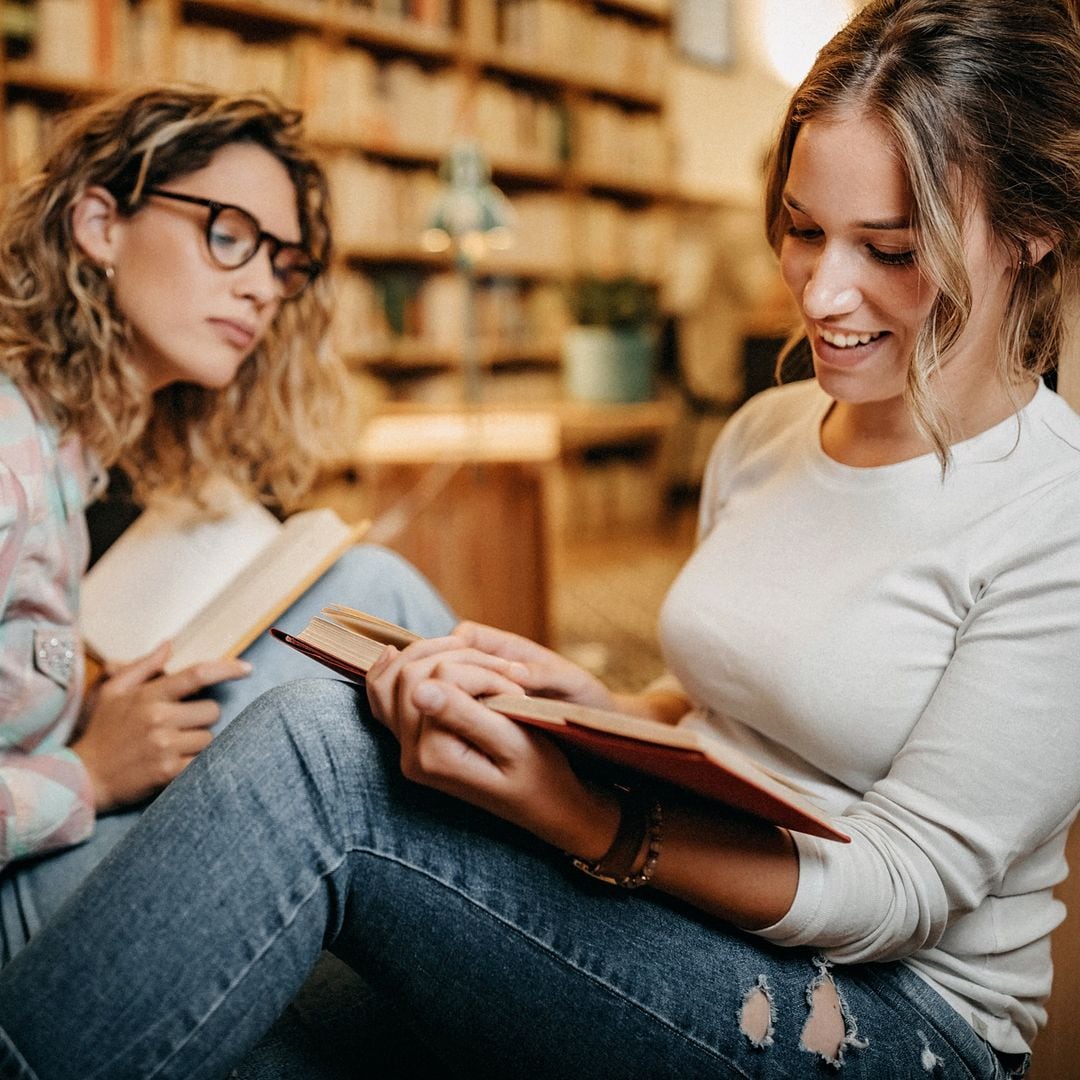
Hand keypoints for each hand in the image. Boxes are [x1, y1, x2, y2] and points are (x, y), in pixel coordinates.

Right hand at [72, 642, 250, 812]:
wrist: (84, 777)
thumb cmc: (103, 732)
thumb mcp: (114, 692)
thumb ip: (144, 667)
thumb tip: (169, 644)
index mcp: (149, 695)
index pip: (197, 674)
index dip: (227, 669)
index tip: (248, 669)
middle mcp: (159, 718)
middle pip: (212, 711)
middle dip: (202, 719)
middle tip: (180, 727)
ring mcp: (164, 746)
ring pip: (209, 738)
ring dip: (198, 743)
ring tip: (172, 748)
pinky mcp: (168, 772)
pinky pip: (203, 762)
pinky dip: (196, 764)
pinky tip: (178, 764)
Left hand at [365, 631, 619, 854]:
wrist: (543, 805)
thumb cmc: (540, 774)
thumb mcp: (512, 743)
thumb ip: (464, 715)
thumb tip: (421, 690)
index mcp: (433, 756)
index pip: (439, 677)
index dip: (479, 669)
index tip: (513, 685)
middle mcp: (409, 754)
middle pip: (409, 674)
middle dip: (456, 657)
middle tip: (498, 670)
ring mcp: (405, 748)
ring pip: (390, 680)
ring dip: (430, 656)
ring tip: (470, 660)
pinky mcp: (411, 741)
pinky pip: (383, 699)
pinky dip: (391, 671)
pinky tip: (396, 654)